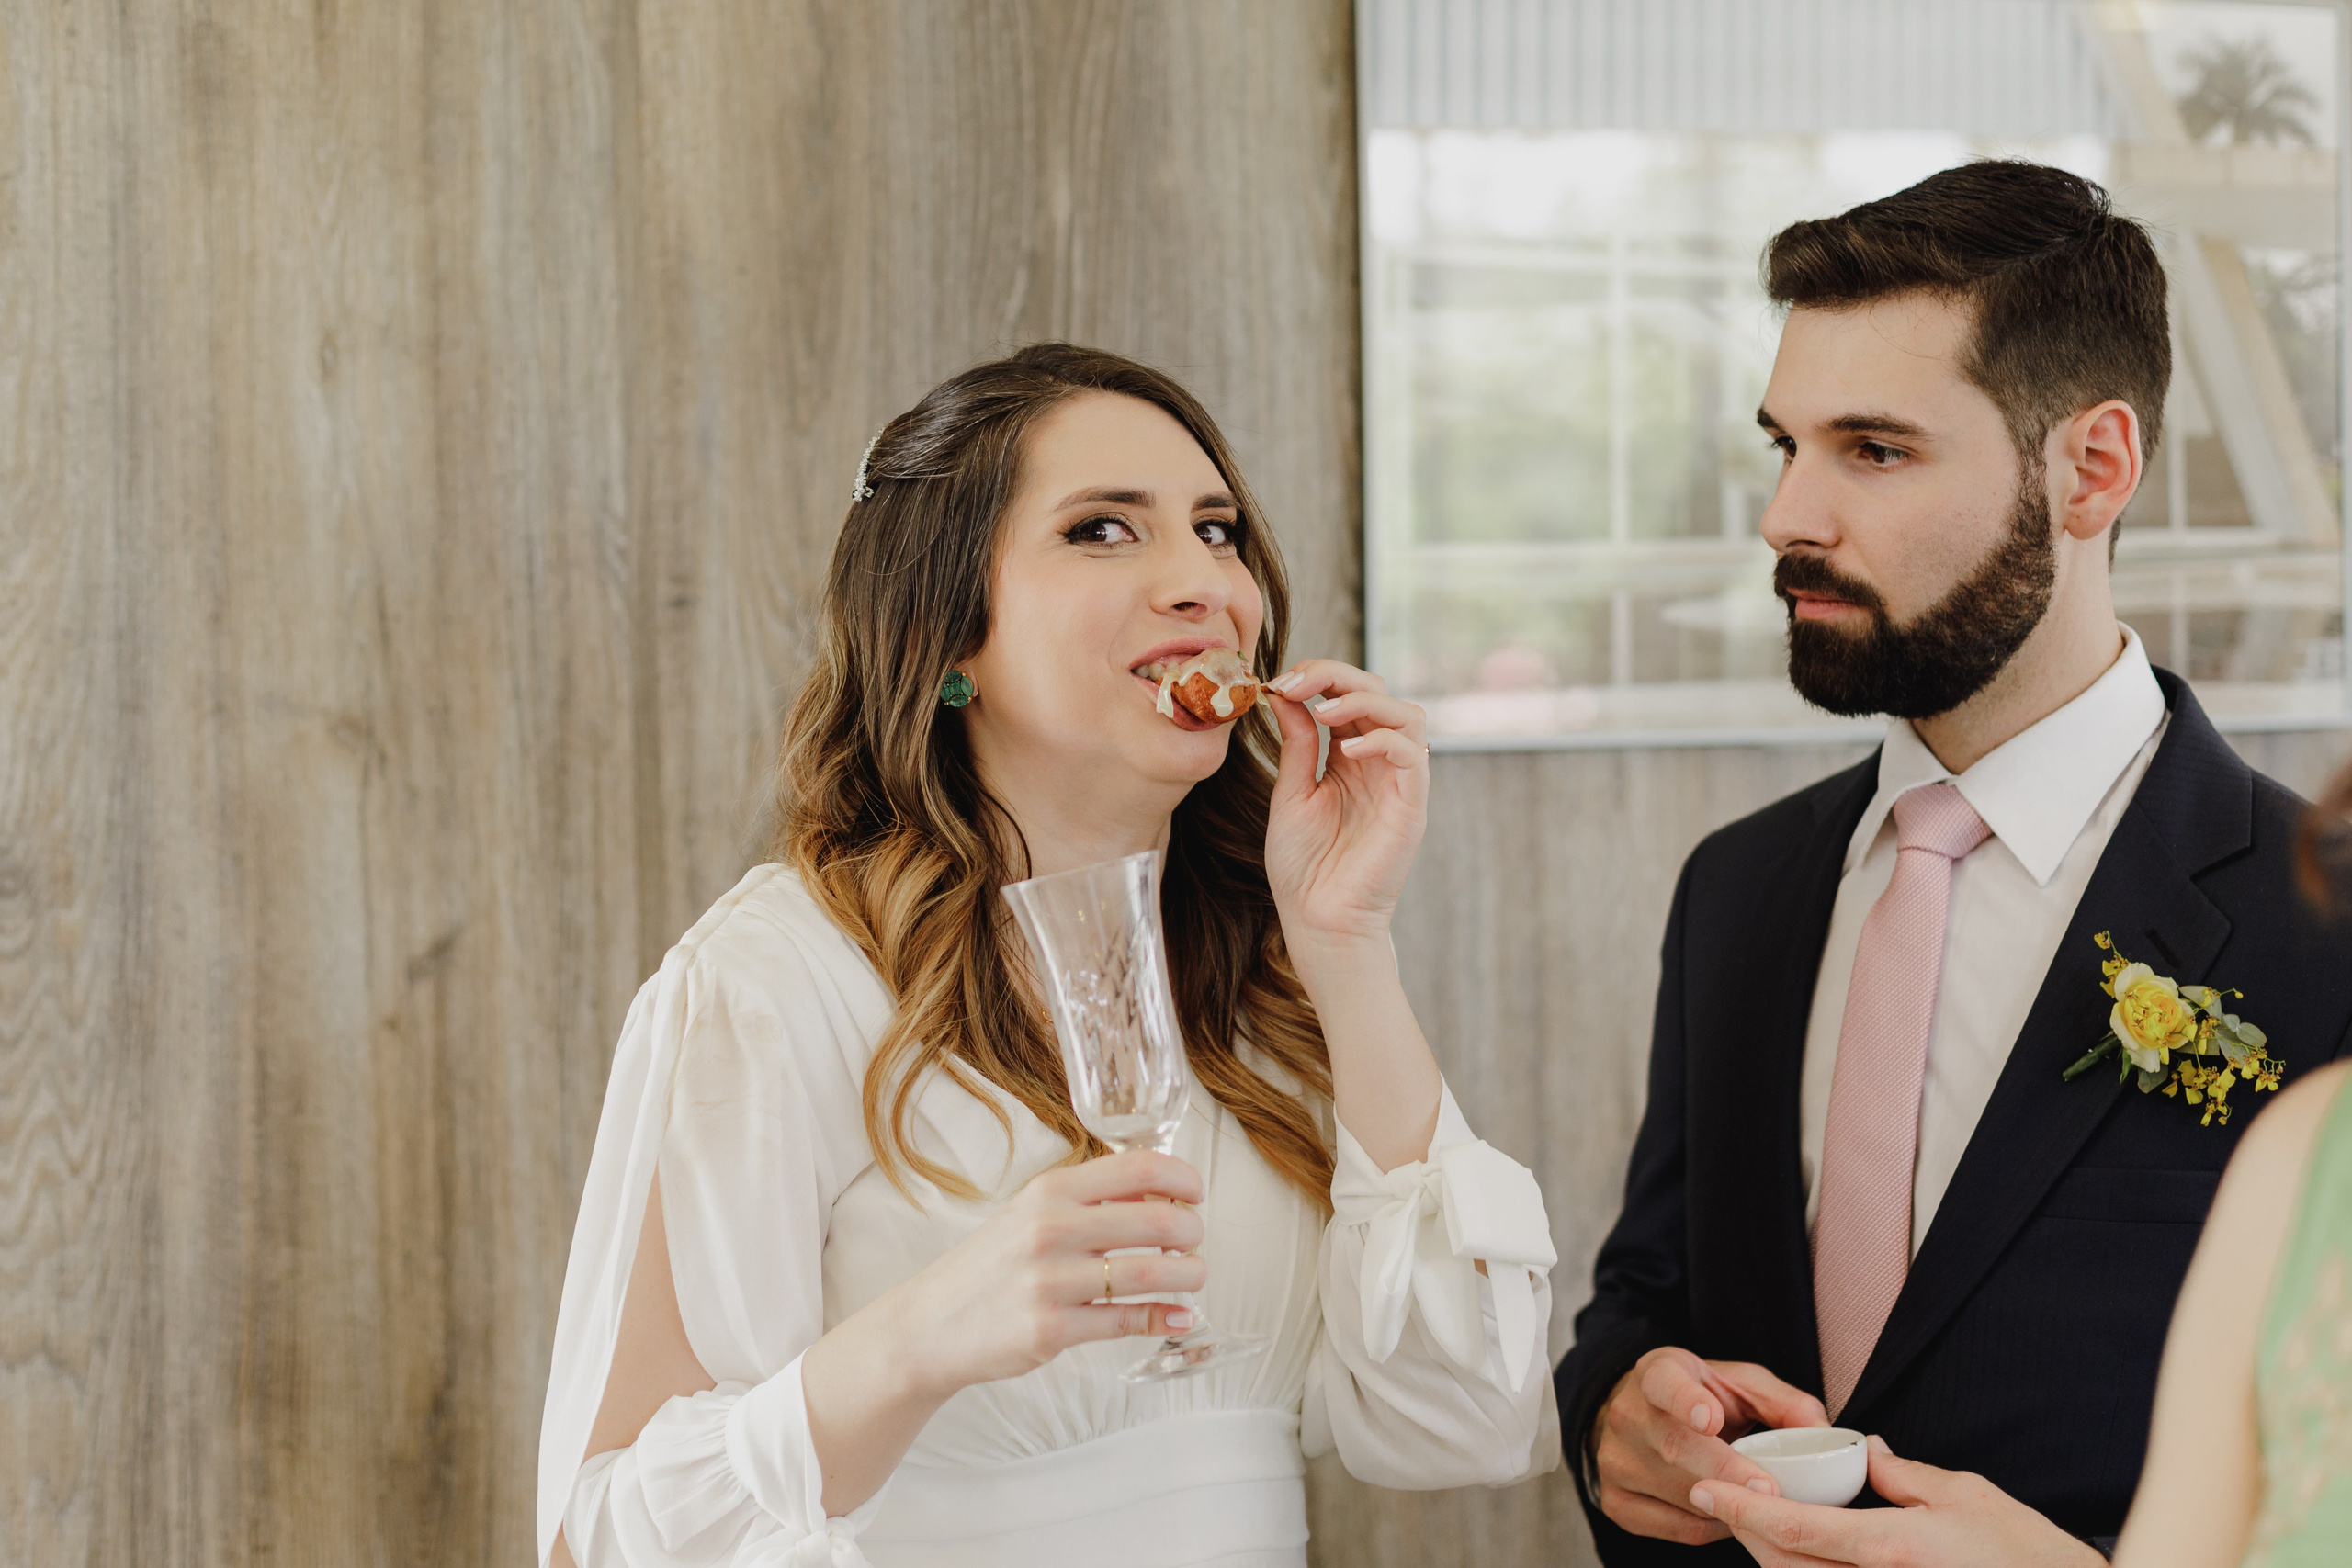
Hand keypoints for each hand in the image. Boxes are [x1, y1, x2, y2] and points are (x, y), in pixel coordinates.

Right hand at [885, 1150, 1206, 1395]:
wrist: (930, 1325)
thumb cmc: (989, 1266)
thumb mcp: (1028, 1214)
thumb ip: (1087, 1202)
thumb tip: (1161, 1197)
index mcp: (1049, 1191)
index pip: (1138, 1167)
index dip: (1182, 1178)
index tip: (1196, 1193)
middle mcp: (1050, 1229)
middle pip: (1156, 1220)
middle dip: (1192, 1231)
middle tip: (1195, 1241)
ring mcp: (1050, 1282)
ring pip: (1150, 1274)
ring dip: (1189, 1276)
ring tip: (1194, 1276)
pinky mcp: (1051, 1331)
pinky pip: (1126, 1321)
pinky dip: (1164, 1318)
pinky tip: (1178, 1315)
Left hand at [1262, 659, 1428, 956]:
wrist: (1318, 921)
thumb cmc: (1303, 866)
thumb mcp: (1292, 792)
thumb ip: (1297, 742)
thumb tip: (1284, 692)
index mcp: (1349, 756)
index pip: (1349, 694)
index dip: (1319, 677)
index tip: (1278, 682)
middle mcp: (1379, 763)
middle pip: (1379, 691)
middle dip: (1337, 675)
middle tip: (1296, 683)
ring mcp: (1399, 783)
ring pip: (1408, 713)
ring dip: (1366, 700)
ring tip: (1326, 712)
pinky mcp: (1411, 807)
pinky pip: (1413, 755)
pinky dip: (1383, 740)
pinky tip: (1348, 750)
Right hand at [1594, 1346, 1828, 1545]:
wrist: (1640, 1416)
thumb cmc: (1702, 1398)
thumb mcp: (1741, 1385)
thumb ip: (1784, 1402)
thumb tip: (1824, 1433)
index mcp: (1657, 1373)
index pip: (1664, 1382)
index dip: (1685, 1400)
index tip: (1709, 1417)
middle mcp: (1627, 1415)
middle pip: (1676, 1447)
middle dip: (1726, 1471)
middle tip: (1769, 1490)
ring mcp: (1615, 1461)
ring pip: (1682, 1494)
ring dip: (1728, 1504)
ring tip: (1759, 1498)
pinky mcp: (1616, 1502)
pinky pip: (1678, 1528)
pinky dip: (1715, 1527)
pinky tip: (1730, 1512)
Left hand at [1690, 1436, 2104, 1567]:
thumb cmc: (2027, 1553)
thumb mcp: (1966, 1497)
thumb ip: (1904, 1475)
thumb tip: (1863, 1452)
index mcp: (1895, 1549)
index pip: (1797, 1530)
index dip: (1742, 1511)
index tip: (1706, 1490)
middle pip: (1785, 1567)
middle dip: (1747, 1534)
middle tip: (1722, 1500)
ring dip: (1774, 1558)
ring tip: (1756, 1525)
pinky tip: (1804, 1554)